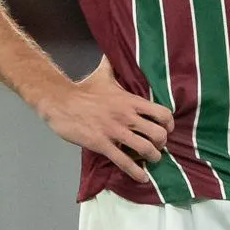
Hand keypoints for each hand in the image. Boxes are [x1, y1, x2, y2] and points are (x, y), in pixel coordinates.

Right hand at [38, 61, 171, 182]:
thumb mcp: (101, 75)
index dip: (169, 124)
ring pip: (145, 149)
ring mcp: (115, 131)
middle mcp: (127, 116)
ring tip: (152, 160)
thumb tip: (112, 52)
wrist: (60, 102)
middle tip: (158, 147)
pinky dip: (136, 172)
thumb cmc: (82, 89)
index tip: (167, 129)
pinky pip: (124, 161)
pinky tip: (142, 177)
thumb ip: (111, 66)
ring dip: (153, 157)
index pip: (162, 113)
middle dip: (161, 143)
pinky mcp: (102, 144)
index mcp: (130, 100)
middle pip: (158, 134)